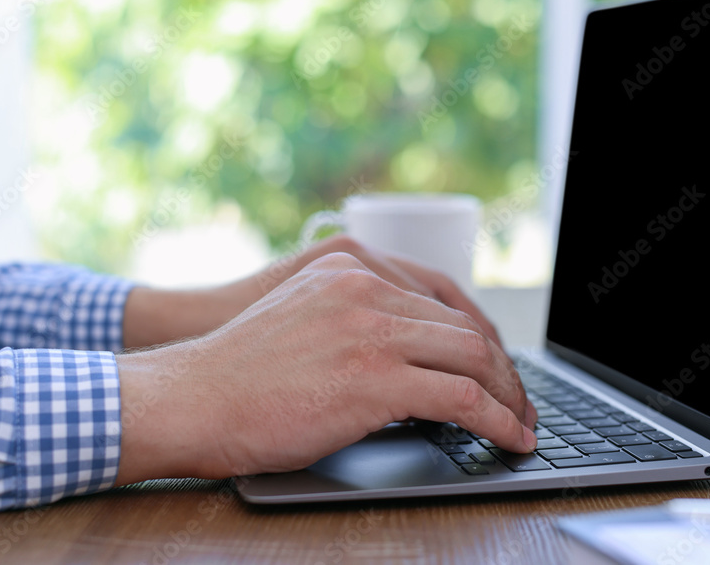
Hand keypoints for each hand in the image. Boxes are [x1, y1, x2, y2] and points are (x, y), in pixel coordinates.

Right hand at [114, 252, 536, 483]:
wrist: (189, 397)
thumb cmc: (236, 375)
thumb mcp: (302, 322)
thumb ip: (355, 324)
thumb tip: (409, 365)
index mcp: (350, 271)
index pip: (442, 299)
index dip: (481, 339)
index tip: (495, 369)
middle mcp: (366, 288)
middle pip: (466, 326)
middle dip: (504, 371)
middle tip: (519, 403)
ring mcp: (372, 330)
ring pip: (473, 357)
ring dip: (508, 397)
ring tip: (521, 425)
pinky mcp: (374, 377)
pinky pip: (462, 397)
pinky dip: (497, 420)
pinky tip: (508, 438)